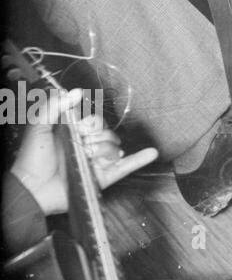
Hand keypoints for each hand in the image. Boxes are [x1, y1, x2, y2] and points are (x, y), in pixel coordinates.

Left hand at [8, 88, 158, 217]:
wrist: (32, 188)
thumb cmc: (32, 159)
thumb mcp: (39, 127)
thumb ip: (55, 107)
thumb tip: (77, 91)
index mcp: (76, 134)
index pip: (96, 121)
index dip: (92, 123)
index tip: (80, 128)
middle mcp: (88, 147)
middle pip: (108, 133)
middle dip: (96, 138)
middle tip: (80, 146)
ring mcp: (96, 162)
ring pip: (114, 148)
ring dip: (102, 151)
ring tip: (87, 159)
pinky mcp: (102, 178)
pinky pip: (125, 167)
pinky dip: (139, 160)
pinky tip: (152, 153)